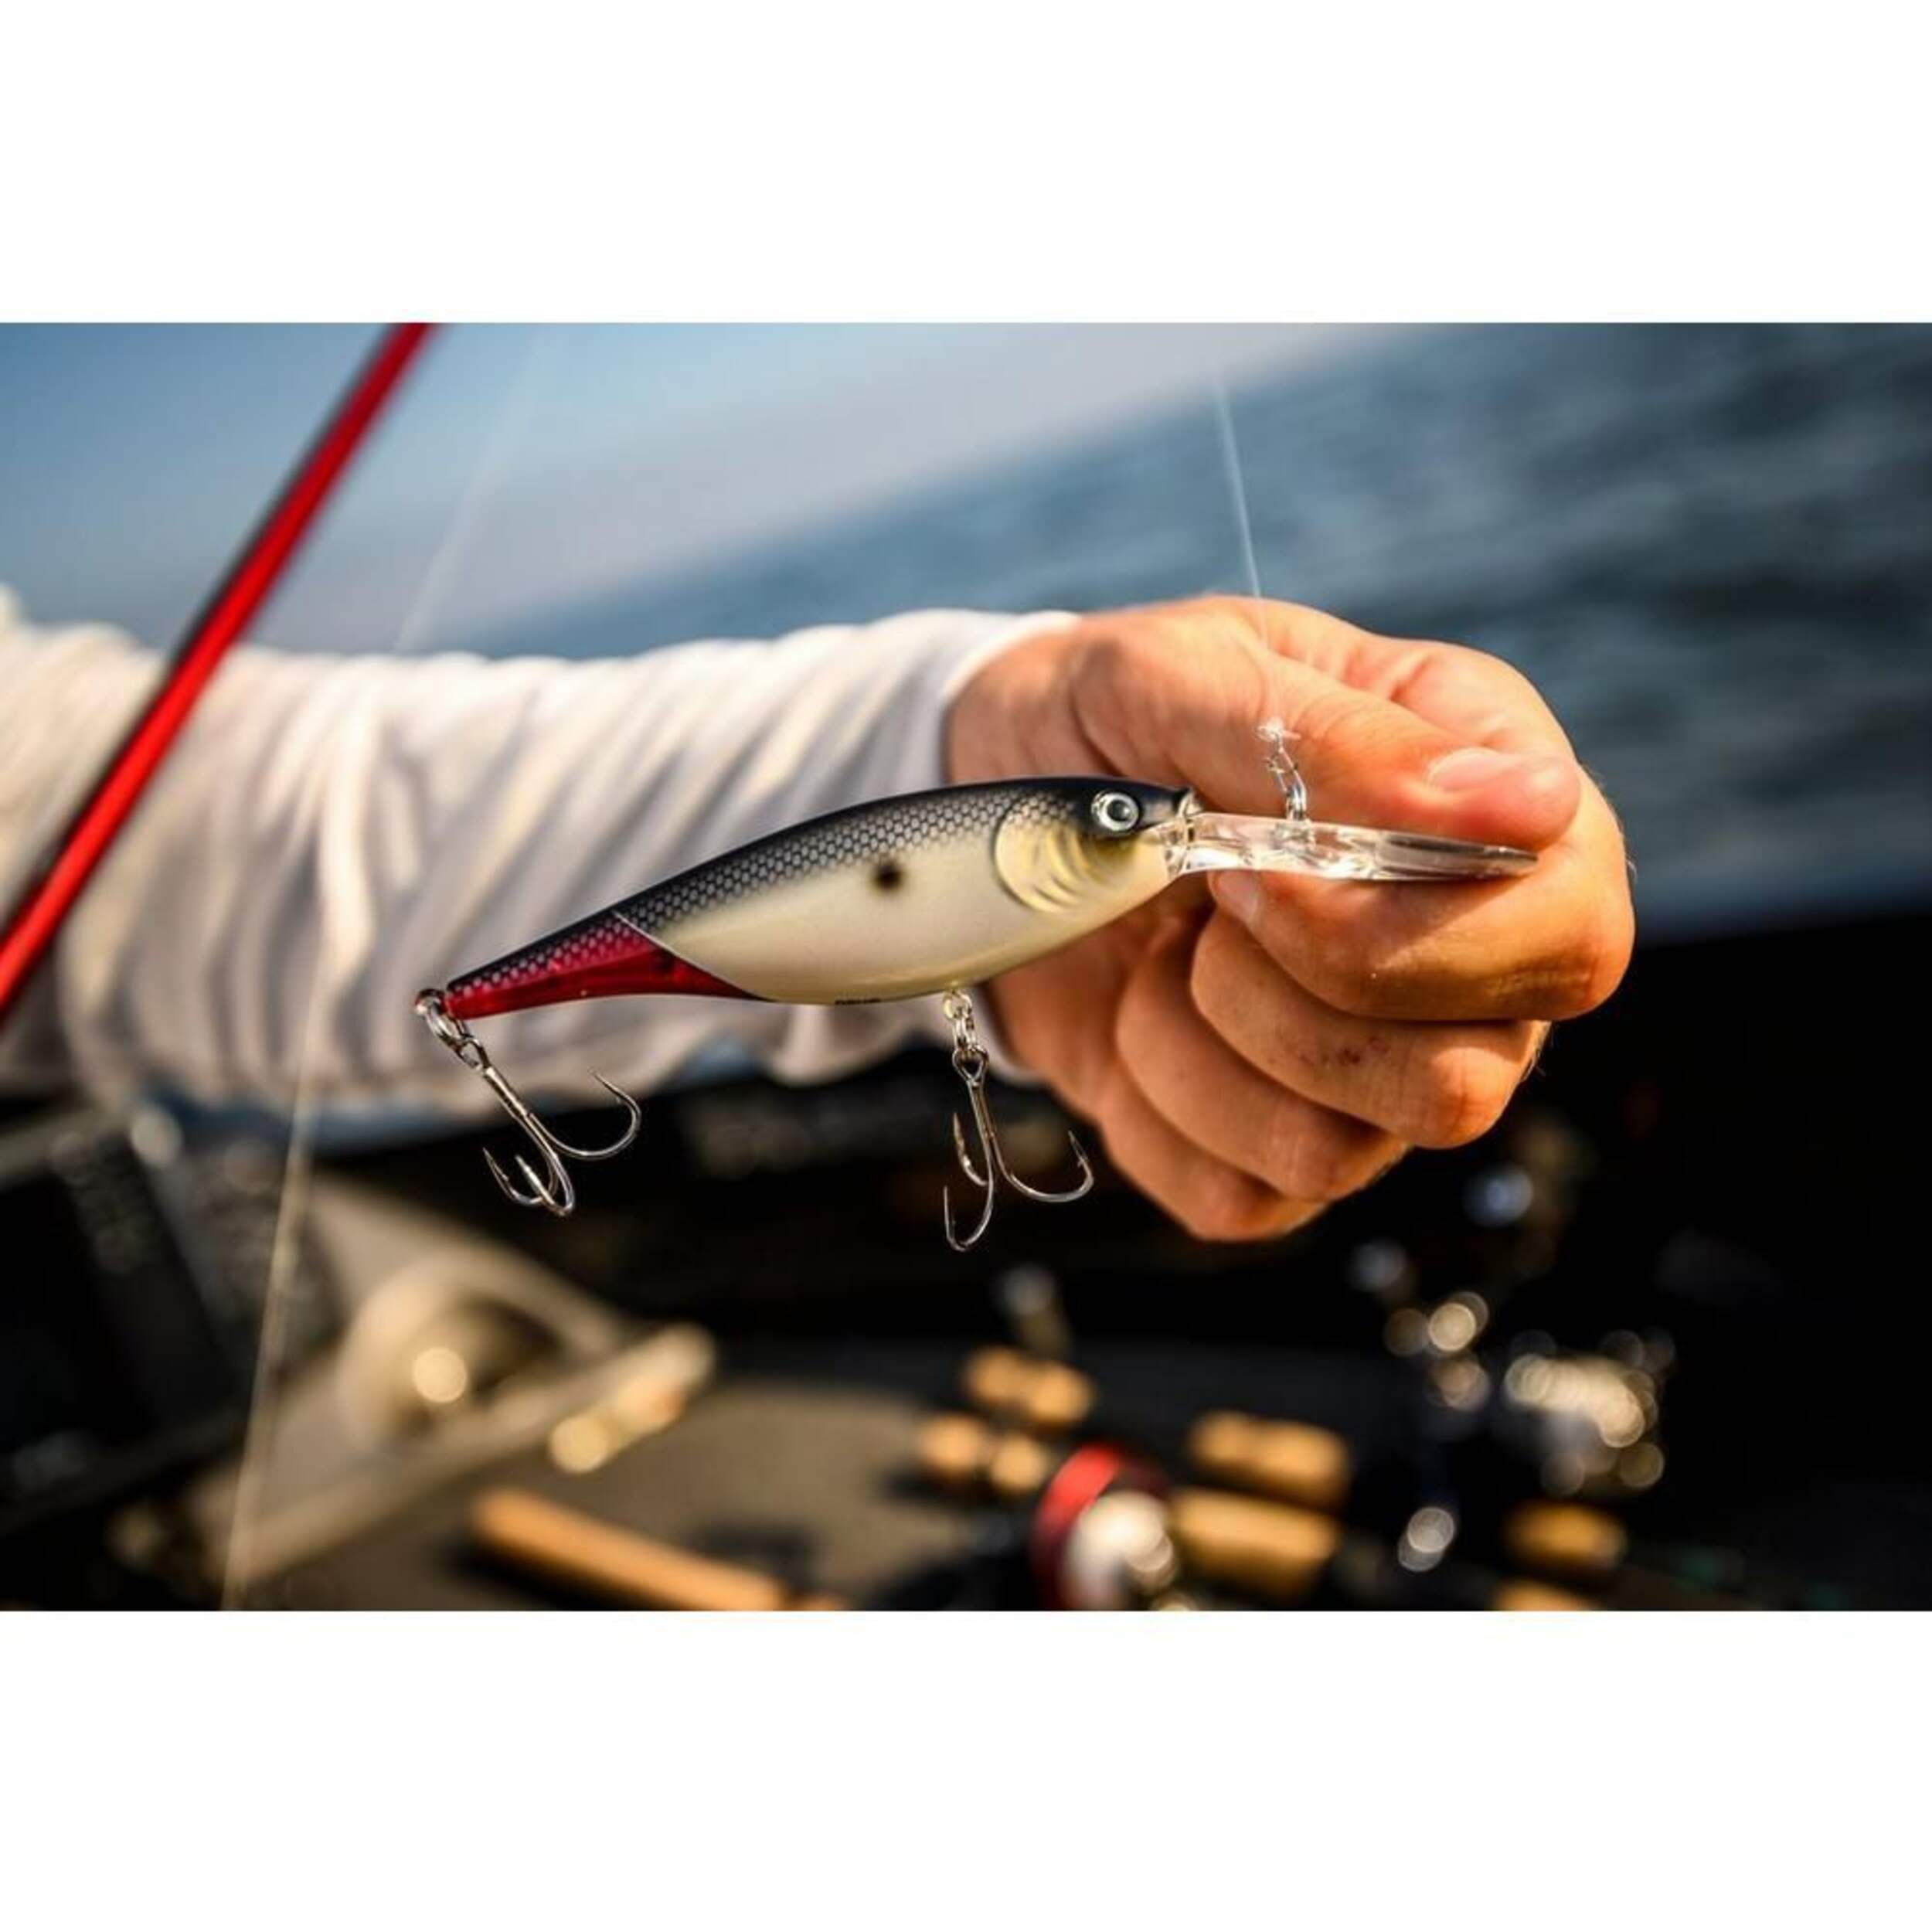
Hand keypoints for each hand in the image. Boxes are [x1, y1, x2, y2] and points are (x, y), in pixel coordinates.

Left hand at [945, 598, 1632, 1239]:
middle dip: (1302, 985)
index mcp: (1493, 816)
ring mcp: (1387, 1070)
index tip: (1270, 857)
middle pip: (1474, 1074)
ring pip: (1356, 1143)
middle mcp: (1472, 961)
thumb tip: (1531, 802)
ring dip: (1218, 1031)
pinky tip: (1142, 1007)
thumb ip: (1342, 738)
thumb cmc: (1117, 718)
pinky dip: (1155, 1097)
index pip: (1569, 932)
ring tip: (1172, 938)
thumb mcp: (1191, 677)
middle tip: (1212, 888)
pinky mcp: (1283, 1155)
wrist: (993, 807)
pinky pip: (1246, 1191)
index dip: (1424, 930)